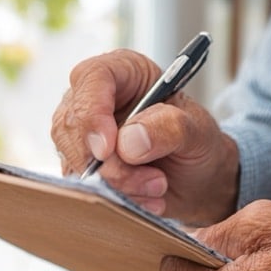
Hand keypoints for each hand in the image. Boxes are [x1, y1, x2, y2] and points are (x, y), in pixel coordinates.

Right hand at [50, 49, 239, 224]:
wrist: (196, 181)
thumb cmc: (197, 144)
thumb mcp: (198, 131)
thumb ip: (169, 128)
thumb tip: (125, 143)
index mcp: (123, 71)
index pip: (92, 77)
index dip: (93, 113)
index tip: (107, 150)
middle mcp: (95, 98)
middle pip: (73, 123)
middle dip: (109, 163)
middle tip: (155, 180)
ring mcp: (82, 133)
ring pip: (73, 158)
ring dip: (117, 183)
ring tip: (158, 187)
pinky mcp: (80, 164)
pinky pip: (80, 184)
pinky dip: (113, 197)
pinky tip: (145, 199)